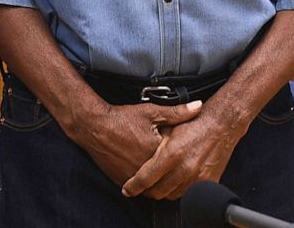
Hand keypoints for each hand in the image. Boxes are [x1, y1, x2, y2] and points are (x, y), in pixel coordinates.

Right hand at [71, 100, 202, 187]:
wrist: (95, 127)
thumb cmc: (123, 118)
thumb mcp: (152, 111)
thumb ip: (177, 112)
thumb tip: (198, 106)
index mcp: (156, 151)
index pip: (178, 157)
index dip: (182, 150)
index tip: (183, 143)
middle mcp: (145, 168)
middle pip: (166, 173)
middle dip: (171, 166)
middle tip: (172, 155)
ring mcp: (132, 176)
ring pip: (154, 184)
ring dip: (159, 176)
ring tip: (160, 162)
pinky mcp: (122, 180)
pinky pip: (139, 186)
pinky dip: (145, 179)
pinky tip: (146, 166)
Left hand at [121, 106, 243, 200]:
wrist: (222, 124)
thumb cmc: (196, 123)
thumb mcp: (170, 127)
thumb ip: (153, 144)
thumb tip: (136, 156)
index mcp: (172, 153)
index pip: (145, 179)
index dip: (133, 186)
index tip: (128, 189)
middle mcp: (184, 168)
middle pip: (157, 191)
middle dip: (148, 189)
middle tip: (145, 184)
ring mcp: (196, 177)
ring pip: (171, 195)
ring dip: (164, 190)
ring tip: (162, 179)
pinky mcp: (207, 182)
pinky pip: (187, 193)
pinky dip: (180, 189)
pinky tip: (177, 179)